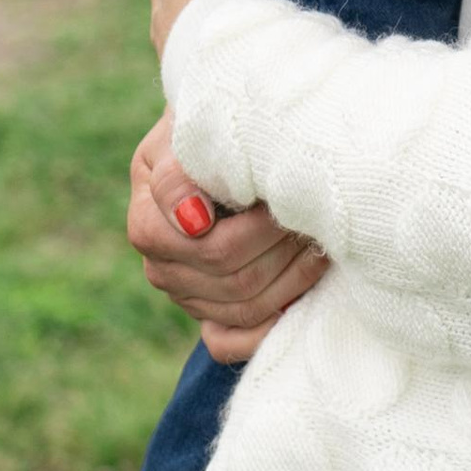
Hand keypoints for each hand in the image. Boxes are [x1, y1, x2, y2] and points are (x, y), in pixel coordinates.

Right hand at [126, 110, 325, 364]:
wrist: (219, 142)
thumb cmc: (210, 128)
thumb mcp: (189, 131)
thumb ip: (182, 173)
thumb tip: (195, 220)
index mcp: (148, 223)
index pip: (213, 248)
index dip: (263, 230)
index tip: (290, 200)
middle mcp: (160, 268)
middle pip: (235, 279)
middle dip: (286, 247)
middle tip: (320, 217)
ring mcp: (185, 296)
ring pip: (246, 309)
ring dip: (294, 277)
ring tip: (322, 241)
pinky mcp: (208, 314)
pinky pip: (231, 342)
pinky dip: (270, 327)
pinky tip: (302, 299)